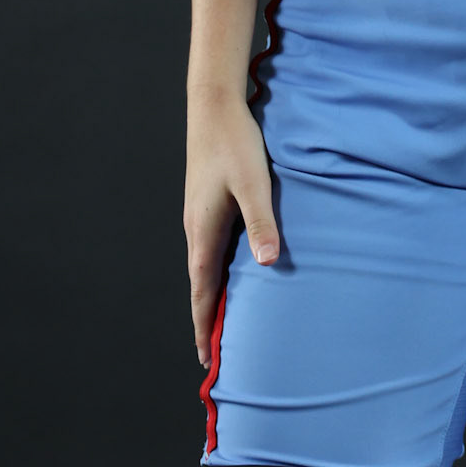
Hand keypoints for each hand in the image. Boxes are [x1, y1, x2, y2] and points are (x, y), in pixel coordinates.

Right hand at [184, 91, 280, 365]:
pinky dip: (220, 272)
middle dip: (208, 319)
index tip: (207, 360)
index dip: (204, 327)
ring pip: (207, 267)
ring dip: (215, 295)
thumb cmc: (235, 143)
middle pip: (202, 285)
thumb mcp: (253, 183)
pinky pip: (213, 249)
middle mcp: (198, 229)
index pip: (202, 292)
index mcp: (204, 232)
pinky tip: (236, 272)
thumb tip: (268, 263)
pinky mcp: (210, 203)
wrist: (214, 105)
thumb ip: (262, 222)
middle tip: (217, 354)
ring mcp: (201, 216)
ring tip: (226, 322)